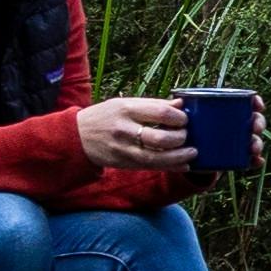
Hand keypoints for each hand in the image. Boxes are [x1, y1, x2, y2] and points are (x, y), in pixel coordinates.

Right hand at [73, 94, 195, 176]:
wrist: (77, 136)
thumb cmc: (106, 116)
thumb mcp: (125, 104)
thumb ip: (153, 105)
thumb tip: (181, 104)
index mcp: (126, 109)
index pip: (160, 113)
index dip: (178, 117)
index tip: (185, 119)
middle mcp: (125, 130)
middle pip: (160, 138)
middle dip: (180, 138)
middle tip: (187, 135)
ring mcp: (124, 149)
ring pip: (157, 158)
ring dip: (179, 157)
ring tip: (192, 153)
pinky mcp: (124, 163)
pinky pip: (151, 167)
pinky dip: (170, 167)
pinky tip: (183, 165)